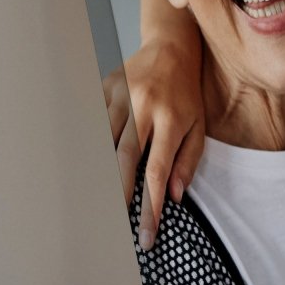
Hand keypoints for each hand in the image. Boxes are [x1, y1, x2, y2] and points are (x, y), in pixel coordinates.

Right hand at [101, 39, 204, 248]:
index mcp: (171, 118)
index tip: (146, 235)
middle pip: (124, 158)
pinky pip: (93, 122)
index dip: (150, 207)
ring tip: (96, 201)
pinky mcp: (104, 88)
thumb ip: (188, 160)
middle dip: (118, 195)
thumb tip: (172, 195)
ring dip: (99, 173)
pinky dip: (89, 145)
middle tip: (114, 226)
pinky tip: (85, 168)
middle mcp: (144, 106)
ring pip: (103, 142)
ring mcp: (120, 95)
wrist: (170, 48)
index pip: (157, 171)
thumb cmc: (186, 92)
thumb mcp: (199, 125)